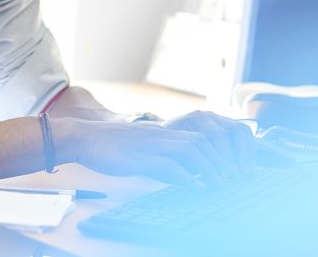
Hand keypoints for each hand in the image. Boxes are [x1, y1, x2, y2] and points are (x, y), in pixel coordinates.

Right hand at [69, 112, 255, 185]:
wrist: (86, 138)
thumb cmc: (112, 146)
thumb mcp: (143, 146)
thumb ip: (163, 156)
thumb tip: (184, 174)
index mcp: (163, 132)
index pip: (200, 136)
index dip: (217, 151)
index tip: (229, 168)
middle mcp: (161, 135)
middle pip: (201, 141)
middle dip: (220, 160)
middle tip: (231, 179)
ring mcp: (152, 145)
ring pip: (190, 150)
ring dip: (209, 167)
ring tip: (219, 183)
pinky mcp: (140, 158)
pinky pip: (168, 165)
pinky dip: (185, 176)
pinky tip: (194, 186)